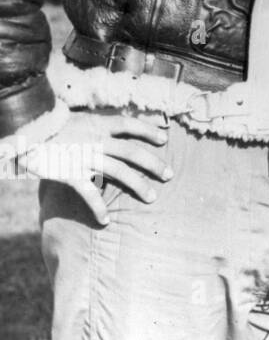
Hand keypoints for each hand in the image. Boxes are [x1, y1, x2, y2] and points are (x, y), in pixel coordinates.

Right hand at [13, 110, 171, 225]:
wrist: (26, 133)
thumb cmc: (53, 127)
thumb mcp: (80, 119)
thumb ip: (99, 125)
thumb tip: (119, 127)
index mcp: (99, 124)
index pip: (130, 124)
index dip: (148, 130)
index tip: (165, 138)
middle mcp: (96, 140)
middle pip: (132, 151)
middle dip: (153, 163)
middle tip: (170, 174)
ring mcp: (85, 158)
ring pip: (119, 172)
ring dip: (138, 185)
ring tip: (152, 197)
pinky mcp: (70, 174)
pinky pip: (89, 192)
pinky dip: (98, 207)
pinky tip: (106, 220)